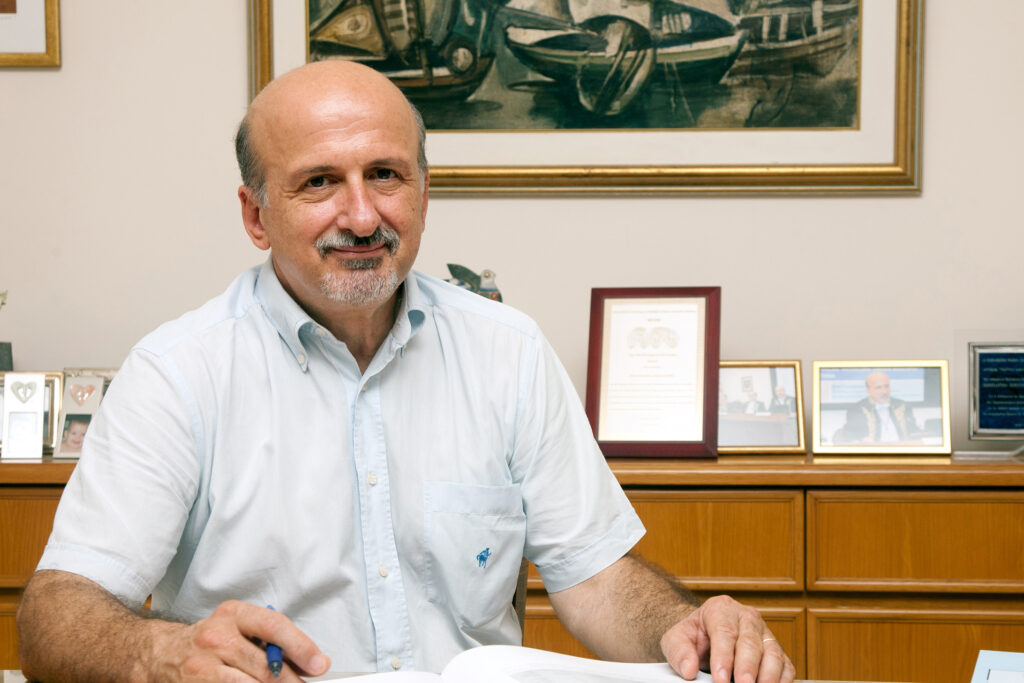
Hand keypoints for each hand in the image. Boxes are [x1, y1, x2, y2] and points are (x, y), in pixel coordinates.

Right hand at [149, 600, 330, 680]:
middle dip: (291, 681)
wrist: (162, 654)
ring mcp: (203, 665)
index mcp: (233, 614)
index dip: (300, 646)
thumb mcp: (238, 626)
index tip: (319, 664)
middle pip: (265, 666)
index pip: (274, 626)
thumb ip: (270, 639)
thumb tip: (309, 660)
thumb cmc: (209, 640)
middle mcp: (217, 637)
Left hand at [659, 595, 793, 682]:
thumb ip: (679, 651)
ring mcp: (764, 633)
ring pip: (773, 652)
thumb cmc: (693, 636)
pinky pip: (785, 665)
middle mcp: (746, 618)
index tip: (720, 678)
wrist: (705, 635)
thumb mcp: (676, 638)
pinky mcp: (776, 650)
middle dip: (747, 667)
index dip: (724, 656)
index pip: (725, 632)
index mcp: (721, 609)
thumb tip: (688, 669)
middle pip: (751, 642)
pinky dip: (783, 680)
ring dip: (769, 675)